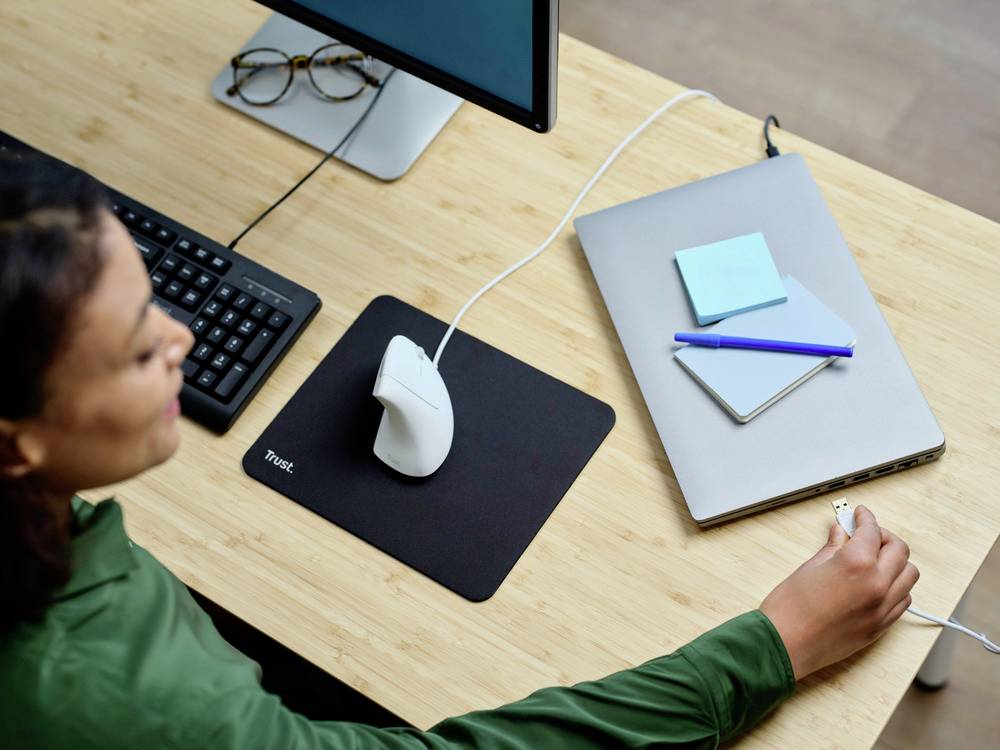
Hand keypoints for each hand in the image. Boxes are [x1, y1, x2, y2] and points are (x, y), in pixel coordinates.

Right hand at [760, 505, 918, 679]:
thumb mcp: (809, 568)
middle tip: (867, 535)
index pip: (872, 532)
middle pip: (899, 550)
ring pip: (908, 576)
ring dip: (895, 562)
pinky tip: (876, 583)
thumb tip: (840, 534)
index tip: (860, 515)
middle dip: (884, 537)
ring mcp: (882, 608)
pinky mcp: (881, 627)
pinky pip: (902, 600)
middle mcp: (877, 585)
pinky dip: (896, 587)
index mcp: (857, 564)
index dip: (865, 519)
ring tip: (874, 560)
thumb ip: (833, 548)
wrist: (784, 645)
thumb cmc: (790, 609)